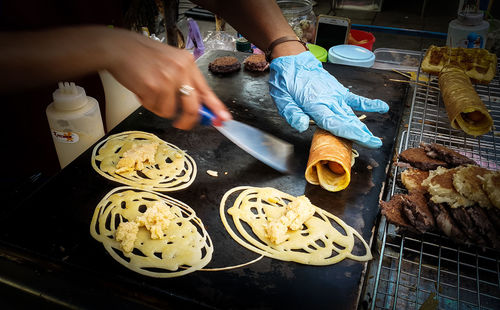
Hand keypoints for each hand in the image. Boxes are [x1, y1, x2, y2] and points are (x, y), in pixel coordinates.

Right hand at [104, 28, 230, 129]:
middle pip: (193, 107)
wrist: (118, 48)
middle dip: (188, 121)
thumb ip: (184, 82)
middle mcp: (181, 70)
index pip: (206, 90)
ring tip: (150, 92)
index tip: (223, 119)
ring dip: (160, 108)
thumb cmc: (142, 56)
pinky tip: (142, 90)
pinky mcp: (154, 87)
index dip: (216, 108)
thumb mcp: (170, 63)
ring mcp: (168, 79)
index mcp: (188, 63)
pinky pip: (157, 109)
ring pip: (171, 111)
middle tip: (181, 123)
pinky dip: (149, 104)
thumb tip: (196, 107)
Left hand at [268, 51, 388, 147]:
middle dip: (360, 134)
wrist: (293, 60)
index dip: (349, 132)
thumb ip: (292, 113)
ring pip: (351, 114)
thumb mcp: (281, 99)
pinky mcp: (338, 91)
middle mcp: (329, 100)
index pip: (334, 122)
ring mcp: (335, 95)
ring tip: (374, 138)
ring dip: (363, 127)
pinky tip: (382, 107)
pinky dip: (368, 103)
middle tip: (374, 144)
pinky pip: (355, 99)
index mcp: (315, 104)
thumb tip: (301, 126)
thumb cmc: (286, 81)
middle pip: (346, 121)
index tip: (362, 140)